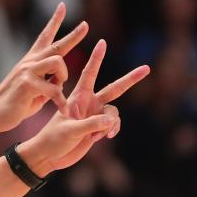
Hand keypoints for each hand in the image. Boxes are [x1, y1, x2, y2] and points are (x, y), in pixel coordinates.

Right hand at [0, 3, 88, 132]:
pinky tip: (63, 109)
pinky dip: (61, 101)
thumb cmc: (14, 104)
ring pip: (57, 62)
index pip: (44, 36)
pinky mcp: (27, 84)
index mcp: (31, 61)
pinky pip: (53, 89)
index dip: (54, 20)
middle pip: (56, 45)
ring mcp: (27, 71)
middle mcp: (29, 62)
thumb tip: (59, 81)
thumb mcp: (35, 91)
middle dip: (73, 36)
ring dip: (63, 76)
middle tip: (86, 25)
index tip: (62, 6)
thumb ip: (48, 83)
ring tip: (59, 90)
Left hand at [21, 39, 149, 172]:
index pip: (89, 73)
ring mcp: (94, 115)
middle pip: (114, 88)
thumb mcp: (70, 130)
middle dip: (130, 79)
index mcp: (78, 97)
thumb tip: (111, 120)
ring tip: (101, 134)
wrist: (49, 155)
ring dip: (112, 123)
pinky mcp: (97, 128)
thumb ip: (91, 124)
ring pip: (114, 113)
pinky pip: (112, 124)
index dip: (97, 58)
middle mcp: (89, 103)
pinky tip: (101, 138)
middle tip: (147, 68)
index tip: (102, 41)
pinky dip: (111, 130)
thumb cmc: (53, 139)